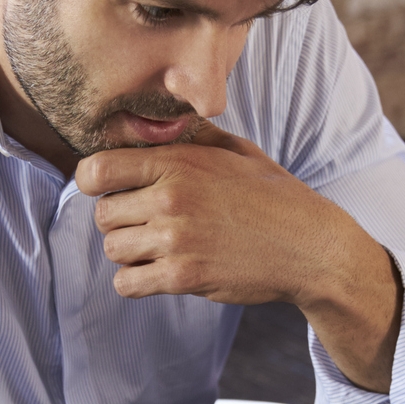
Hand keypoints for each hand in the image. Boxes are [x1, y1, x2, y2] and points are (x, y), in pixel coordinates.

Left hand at [78, 124, 401, 388]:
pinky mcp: (183, 276)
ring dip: (130, 251)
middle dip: (119, 219)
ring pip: (113, 249)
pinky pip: (127, 283)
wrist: (310, 247)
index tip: (109, 188)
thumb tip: (153, 121)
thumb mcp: (237, 150)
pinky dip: (137, 281)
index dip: (94, 181)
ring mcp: (176, 239)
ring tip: (160, 247)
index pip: (96, 169)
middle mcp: (171, 198)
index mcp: (179, 161)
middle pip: (102, 214)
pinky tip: (160, 272)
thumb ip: (192, 136)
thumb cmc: (274, 196)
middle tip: (147, 223)